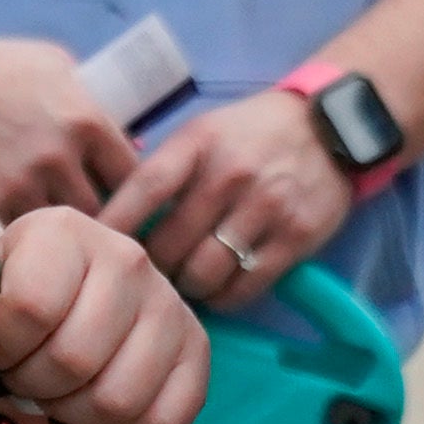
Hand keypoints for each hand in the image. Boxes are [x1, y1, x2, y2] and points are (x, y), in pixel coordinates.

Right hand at [0, 16, 136, 217]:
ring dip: (59, 230)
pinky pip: (20, 233)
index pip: (135, 177)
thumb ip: (94, 101)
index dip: (131, 191)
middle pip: (103, 212)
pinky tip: (18, 226)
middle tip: (87, 216)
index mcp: (87, 120)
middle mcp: (60, 155)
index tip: (121, 196)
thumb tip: (133, 144)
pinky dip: (22, 234)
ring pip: (61, 230)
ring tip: (52, 226)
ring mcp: (22, 182)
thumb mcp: (55, 66)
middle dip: (99, 216)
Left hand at [0, 204, 209, 423]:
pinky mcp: (197, 351)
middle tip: (17, 380)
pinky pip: (162, 421)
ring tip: (50, 396)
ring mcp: (170, 303)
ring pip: (118, 398)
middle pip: (74, 359)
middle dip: (30, 389)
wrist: (47, 319)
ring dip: (69, 417)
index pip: (30, 307)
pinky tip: (89, 410)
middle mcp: (127, 255)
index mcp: (62, 230)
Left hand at [102, 95, 357, 309]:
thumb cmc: (251, 132)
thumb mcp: (202, 132)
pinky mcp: (296, 238)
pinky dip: (224, 296)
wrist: (329, 127)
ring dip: (187, 287)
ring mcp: (266, 208)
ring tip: (184, 282)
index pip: (145, 188)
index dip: (115, 223)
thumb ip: (164, 168)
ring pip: (205, 272)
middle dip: (152, 266)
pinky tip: (218, 288)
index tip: (94, 246)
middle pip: (171, 243)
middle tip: (147, 274)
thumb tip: (114, 216)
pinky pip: (246, 286)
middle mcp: (230, 176)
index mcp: (198, 145)